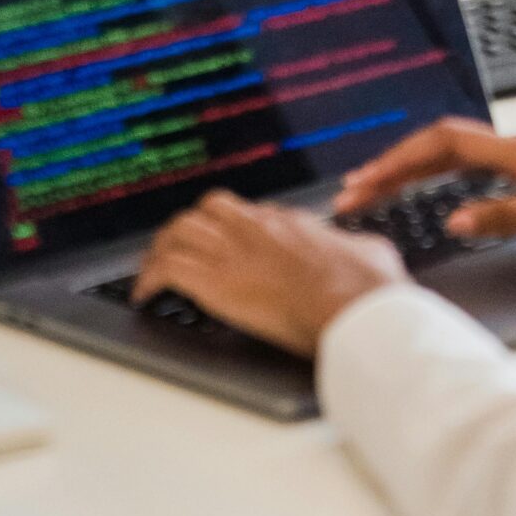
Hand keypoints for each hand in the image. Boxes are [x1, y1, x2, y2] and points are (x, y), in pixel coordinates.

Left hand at [134, 191, 404, 355]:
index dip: (237, 230)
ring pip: (180, 230)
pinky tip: (145, 294)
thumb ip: (357, 245)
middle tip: (183, 246)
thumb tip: (364, 247)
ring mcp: (235, 252)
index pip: (251, 213)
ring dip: (164, 248)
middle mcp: (258, 228)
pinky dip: (150, 279)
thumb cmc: (368, 286)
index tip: (233, 247)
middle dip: (193, 226)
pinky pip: (167, 268)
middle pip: (209, 208)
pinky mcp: (216, 282)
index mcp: (292, 222)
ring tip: (154, 268)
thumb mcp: (370, 250)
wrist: (356, 307)